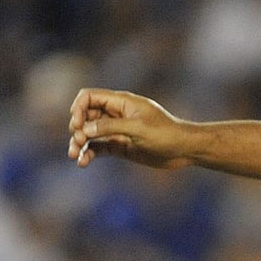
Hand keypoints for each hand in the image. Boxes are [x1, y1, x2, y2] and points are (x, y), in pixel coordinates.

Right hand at [67, 88, 192, 168]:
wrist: (185, 150)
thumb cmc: (166, 134)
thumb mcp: (138, 128)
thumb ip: (111, 127)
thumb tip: (85, 129)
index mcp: (121, 102)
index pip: (89, 97)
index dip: (78, 108)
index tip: (78, 124)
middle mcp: (117, 114)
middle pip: (86, 115)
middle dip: (77, 128)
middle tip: (78, 141)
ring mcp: (118, 130)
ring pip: (90, 133)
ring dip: (79, 143)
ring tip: (75, 155)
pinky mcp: (121, 146)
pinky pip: (99, 147)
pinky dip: (89, 153)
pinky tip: (83, 163)